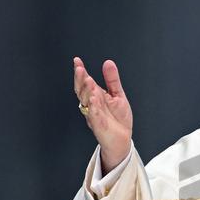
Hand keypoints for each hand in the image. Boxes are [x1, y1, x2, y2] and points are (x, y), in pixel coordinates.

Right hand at [74, 57, 132, 172]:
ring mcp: (93, 114)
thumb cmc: (118, 118)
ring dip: (86, 91)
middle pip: (82, 90)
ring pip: (86, 101)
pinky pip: (93, 114)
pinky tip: (93, 98)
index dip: (80, 71)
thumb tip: (108, 63)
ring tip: (88, 80)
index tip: (77, 61)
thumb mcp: (118, 95)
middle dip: (80, 79)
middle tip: (79, 69)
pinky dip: (93, 107)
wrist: (122, 138)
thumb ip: (112, 80)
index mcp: (96, 95)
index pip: (85, 81)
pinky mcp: (98, 124)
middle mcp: (92, 104)